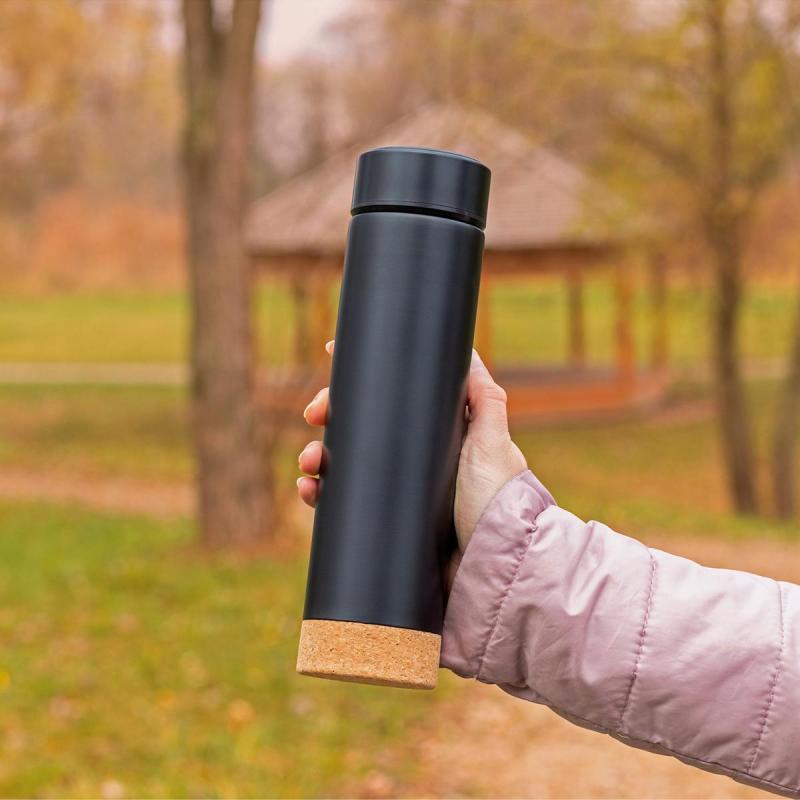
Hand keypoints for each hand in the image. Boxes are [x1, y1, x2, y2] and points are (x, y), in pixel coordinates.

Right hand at [297, 342, 526, 551]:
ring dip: (318, 454)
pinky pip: (343, 502)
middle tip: (312, 413)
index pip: (392, 398)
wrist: (490, 564)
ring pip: (346, 462)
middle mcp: (413, 459)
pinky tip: (309, 490)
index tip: (332, 358)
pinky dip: (320, 493)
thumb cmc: (498, 501)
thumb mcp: (493, 442)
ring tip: (309, 462)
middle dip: (330, 414)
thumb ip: (485, 399)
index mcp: (436, 434)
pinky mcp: (385, 521)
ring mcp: (397, 490)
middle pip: (360, 426)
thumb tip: (466, 351)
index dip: (361, 381)